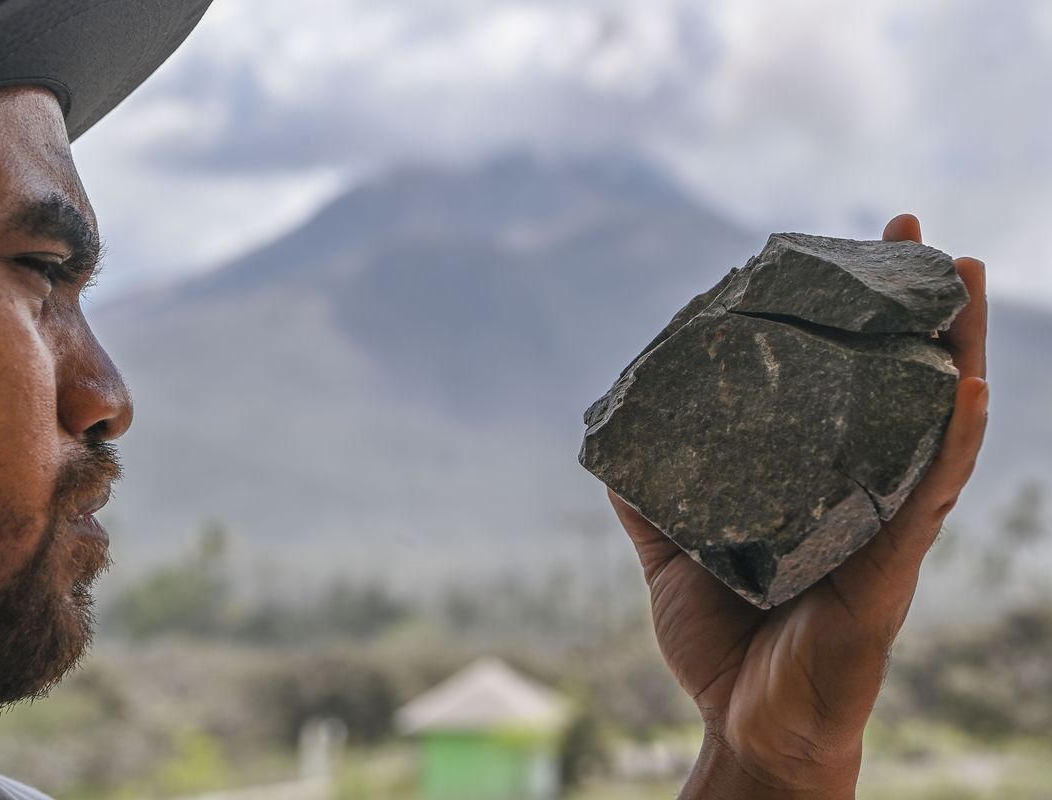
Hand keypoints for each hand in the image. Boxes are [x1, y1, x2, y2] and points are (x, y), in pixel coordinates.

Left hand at [611, 213, 988, 797]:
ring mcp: (888, 533)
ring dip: (957, 350)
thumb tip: (613, 443)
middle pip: (905, 389)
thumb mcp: (675, 556)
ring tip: (961, 275)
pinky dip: (951, 444)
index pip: (851, 390)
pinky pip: (929, 502)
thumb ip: (653, 500)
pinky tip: (966, 392)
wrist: (749, 730)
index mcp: (823, 487)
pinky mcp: (891, 576)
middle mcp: (868, 498)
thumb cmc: (726, 645)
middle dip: (916, 311)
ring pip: (937, 427)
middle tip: (915, 232)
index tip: (852, 252)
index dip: (856, 325)